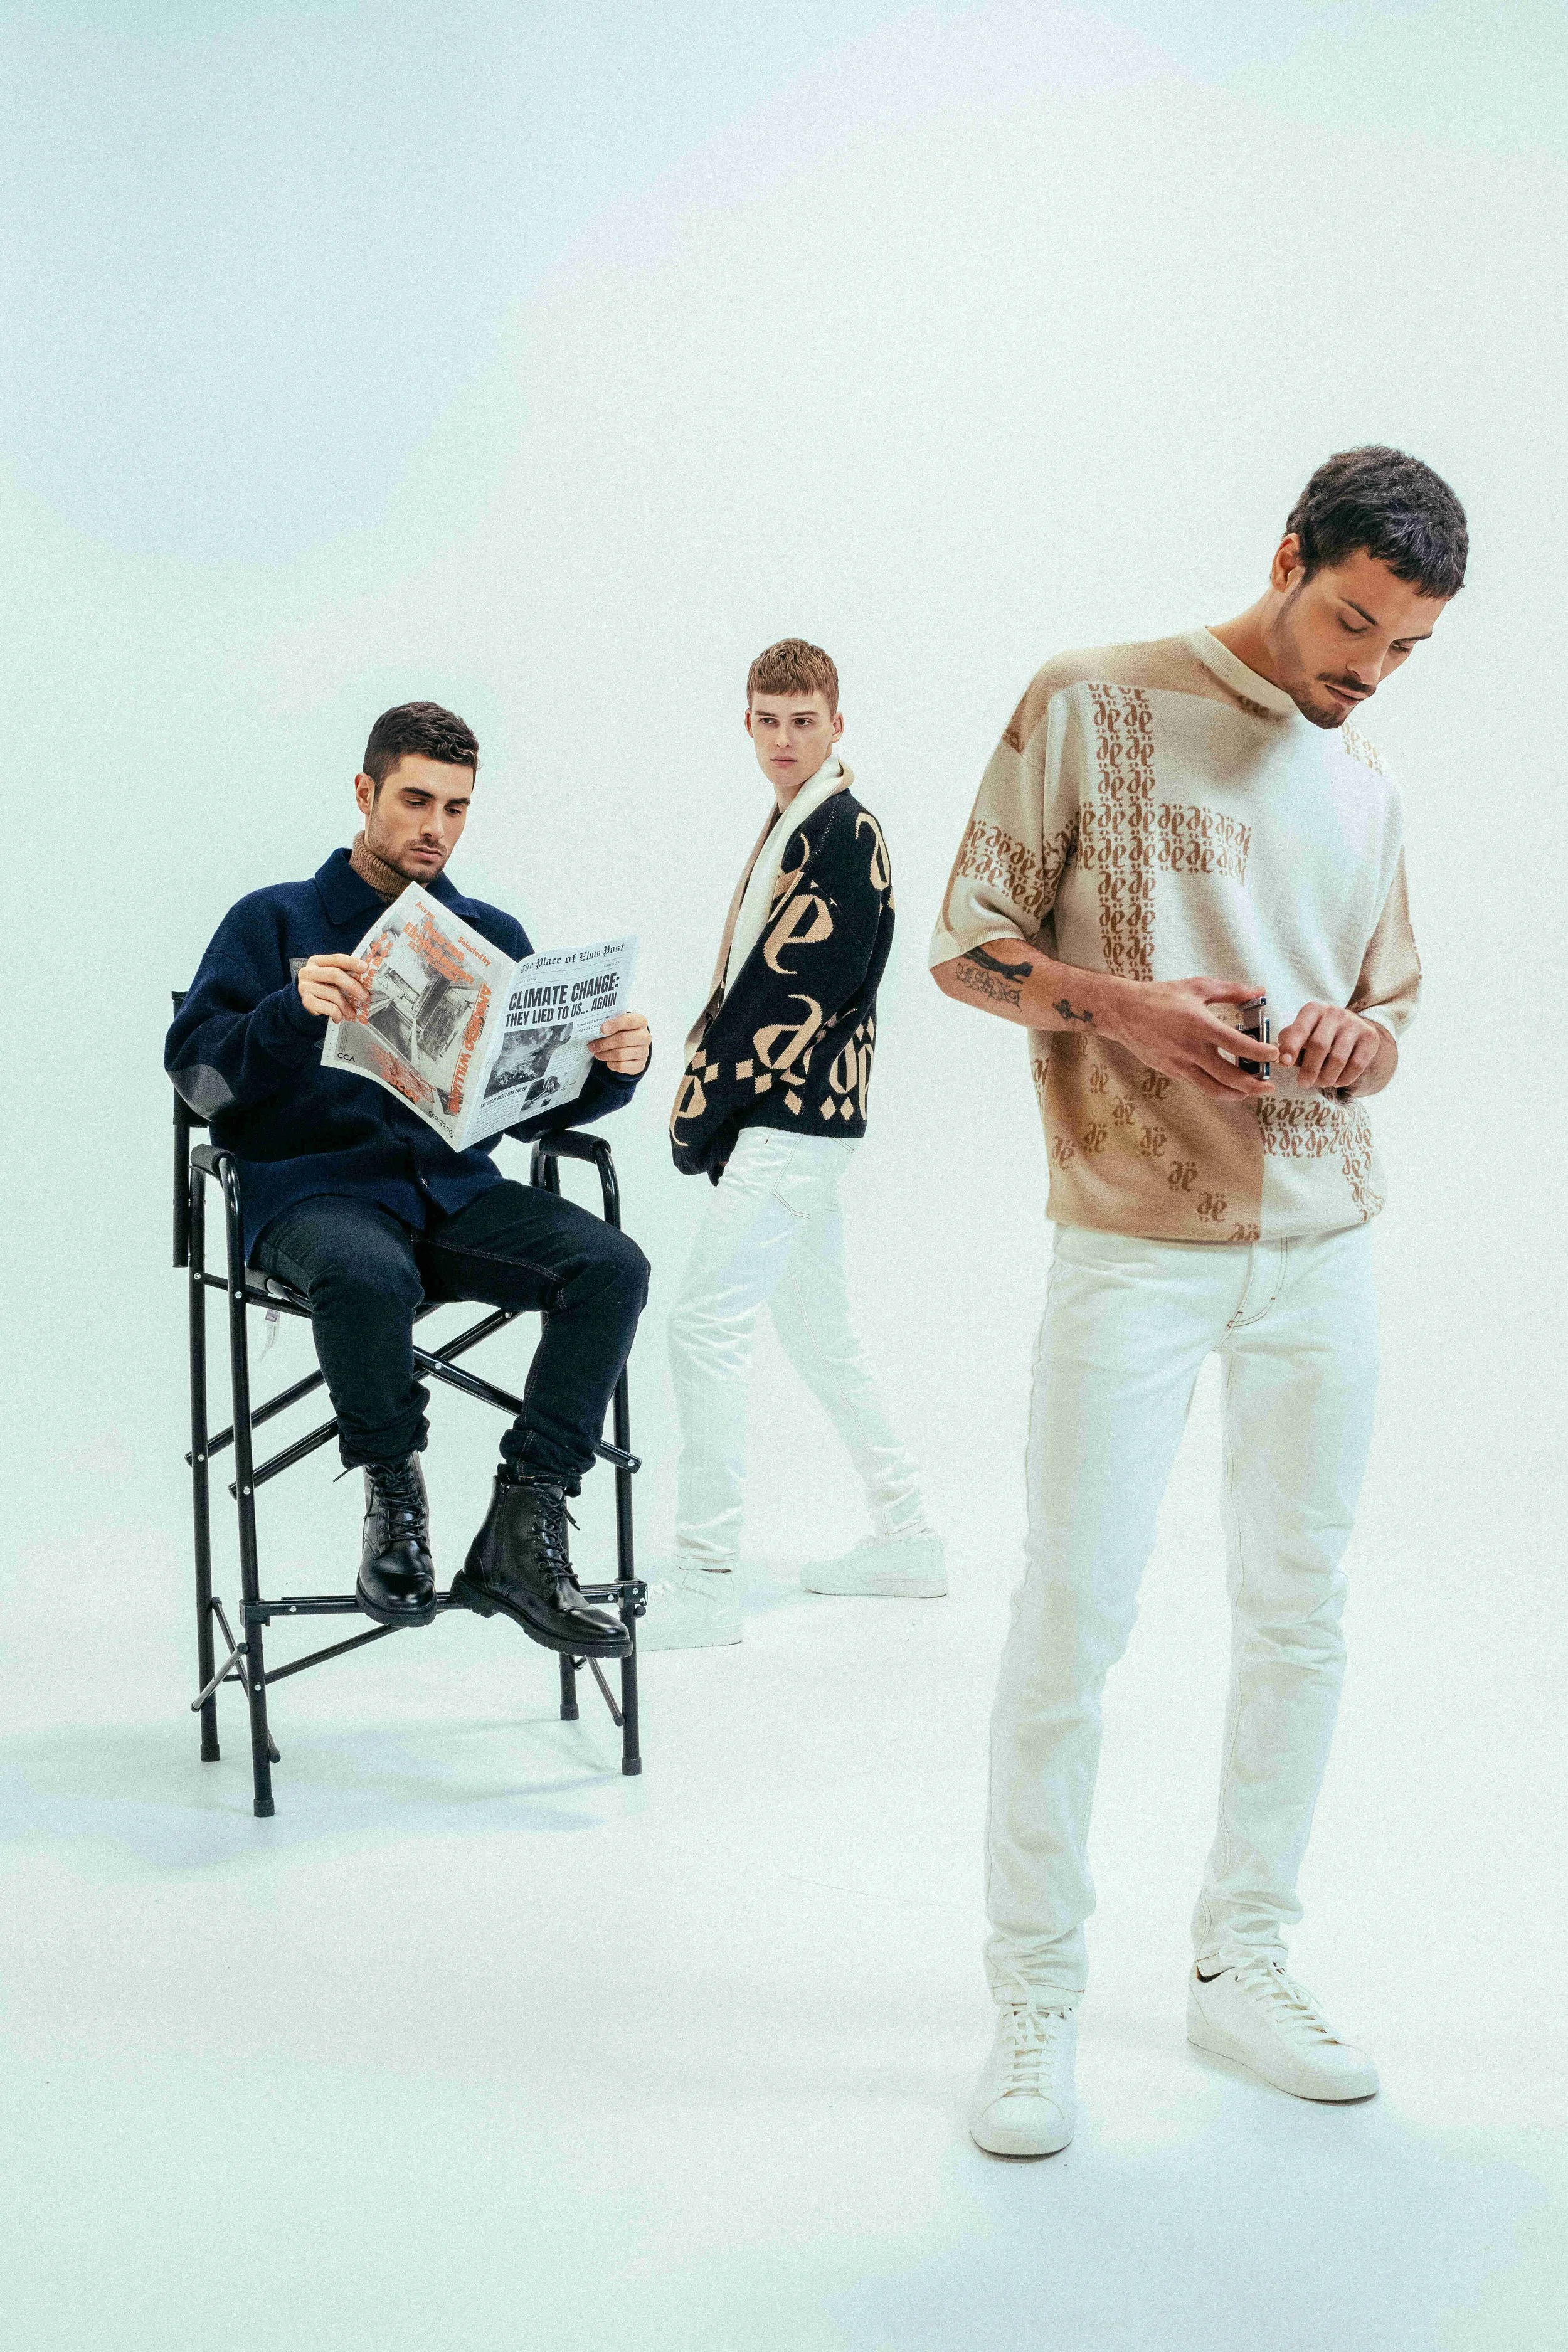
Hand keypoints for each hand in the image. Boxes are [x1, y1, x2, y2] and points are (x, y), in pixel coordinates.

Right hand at [297, 953, 370, 1021]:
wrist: (302, 1004)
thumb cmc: (321, 989)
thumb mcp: (328, 978)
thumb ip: (343, 974)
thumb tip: (366, 980)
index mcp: (316, 962)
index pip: (337, 959)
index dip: (352, 962)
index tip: (365, 968)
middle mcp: (308, 972)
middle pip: (335, 974)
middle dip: (353, 985)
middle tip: (364, 995)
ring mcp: (305, 987)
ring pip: (334, 994)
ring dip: (346, 1006)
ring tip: (351, 1013)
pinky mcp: (306, 1001)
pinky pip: (329, 1008)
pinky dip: (338, 1014)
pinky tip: (339, 1017)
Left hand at [588, 1011, 650, 1075]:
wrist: (633, 1047)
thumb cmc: (622, 1032)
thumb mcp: (618, 1024)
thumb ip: (610, 1024)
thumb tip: (594, 1030)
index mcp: (640, 1022)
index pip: (629, 1021)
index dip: (615, 1024)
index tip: (602, 1029)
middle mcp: (645, 1037)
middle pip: (623, 1039)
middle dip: (604, 1043)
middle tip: (591, 1046)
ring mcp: (644, 1052)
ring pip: (620, 1054)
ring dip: (605, 1054)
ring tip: (597, 1053)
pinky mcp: (639, 1065)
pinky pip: (622, 1066)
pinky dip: (611, 1064)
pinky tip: (607, 1061)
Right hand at [1102, 975, 1275, 1101]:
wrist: (1124, 1012)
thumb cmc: (1161, 996)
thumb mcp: (1198, 986)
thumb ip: (1231, 990)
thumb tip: (1259, 991)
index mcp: (1201, 1025)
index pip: (1238, 1045)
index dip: (1260, 1053)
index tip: (1274, 1055)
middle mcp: (1191, 1049)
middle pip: (1229, 1076)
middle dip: (1254, 1084)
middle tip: (1269, 1085)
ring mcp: (1180, 1064)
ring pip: (1213, 1089)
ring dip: (1237, 1094)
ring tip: (1251, 1092)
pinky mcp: (1171, 1071)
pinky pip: (1199, 1085)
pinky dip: (1217, 1089)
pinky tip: (1228, 1085)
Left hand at [1276, 1002, 1388, 1092]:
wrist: (1353, 1027)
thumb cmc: (1319, 1032)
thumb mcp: (1303, 1030)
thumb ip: (1290, 1041)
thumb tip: (1279, 1058)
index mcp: (1314, 1009)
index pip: (1300, 1029)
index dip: (1291, 1047)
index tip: (1285, 1063)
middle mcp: (1335, 1013)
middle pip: (1319, 1046)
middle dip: (1309, 1069)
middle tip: (1303, 1083)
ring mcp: (1354, 1024)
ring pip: (1338, 1058)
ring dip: (1326, 1077)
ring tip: (1320, 1083)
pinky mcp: (1369, 1037)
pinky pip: (1356, 1065)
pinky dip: (1344, 1078)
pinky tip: (1336, 1081)